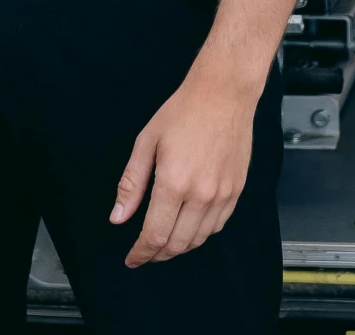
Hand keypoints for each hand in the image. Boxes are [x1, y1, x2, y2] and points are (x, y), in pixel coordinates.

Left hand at [109, 67, 257, 266]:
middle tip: (145, 253)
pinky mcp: (236, 190)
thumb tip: (118, 217)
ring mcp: (222, 195)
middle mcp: (201, 194)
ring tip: (164, 244)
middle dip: (157, 254)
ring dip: (179, 248)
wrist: (224, 94)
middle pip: (177, 243)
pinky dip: (200, 235)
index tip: (132, 259)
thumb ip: (132, 183)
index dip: (141, 252)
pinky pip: (217, 226)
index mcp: (174, 182)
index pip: (155, 234)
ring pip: (199, 239)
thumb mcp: (146, 142)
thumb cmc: (183, 112)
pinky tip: (188, 228)